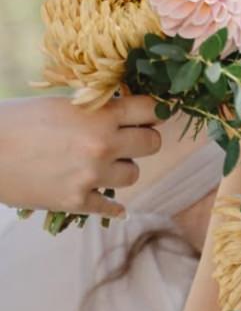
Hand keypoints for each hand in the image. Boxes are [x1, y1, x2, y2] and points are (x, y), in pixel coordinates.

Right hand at [0, 94, 163, 216]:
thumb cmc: (17, 120)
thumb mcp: (62, 104)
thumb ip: (95, 109)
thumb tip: (122, 112)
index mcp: (101, 115)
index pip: (151, 110)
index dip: (153, 111)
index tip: (151, 114)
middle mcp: (103, 146)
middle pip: (152, 144)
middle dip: (144, 140)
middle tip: (131, 139)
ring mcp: (91, 176)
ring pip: (133, 174)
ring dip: (122, 168)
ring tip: (105, 164)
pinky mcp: (76, 202)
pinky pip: (112, 207)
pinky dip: (113, 205)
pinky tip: (113, 203)